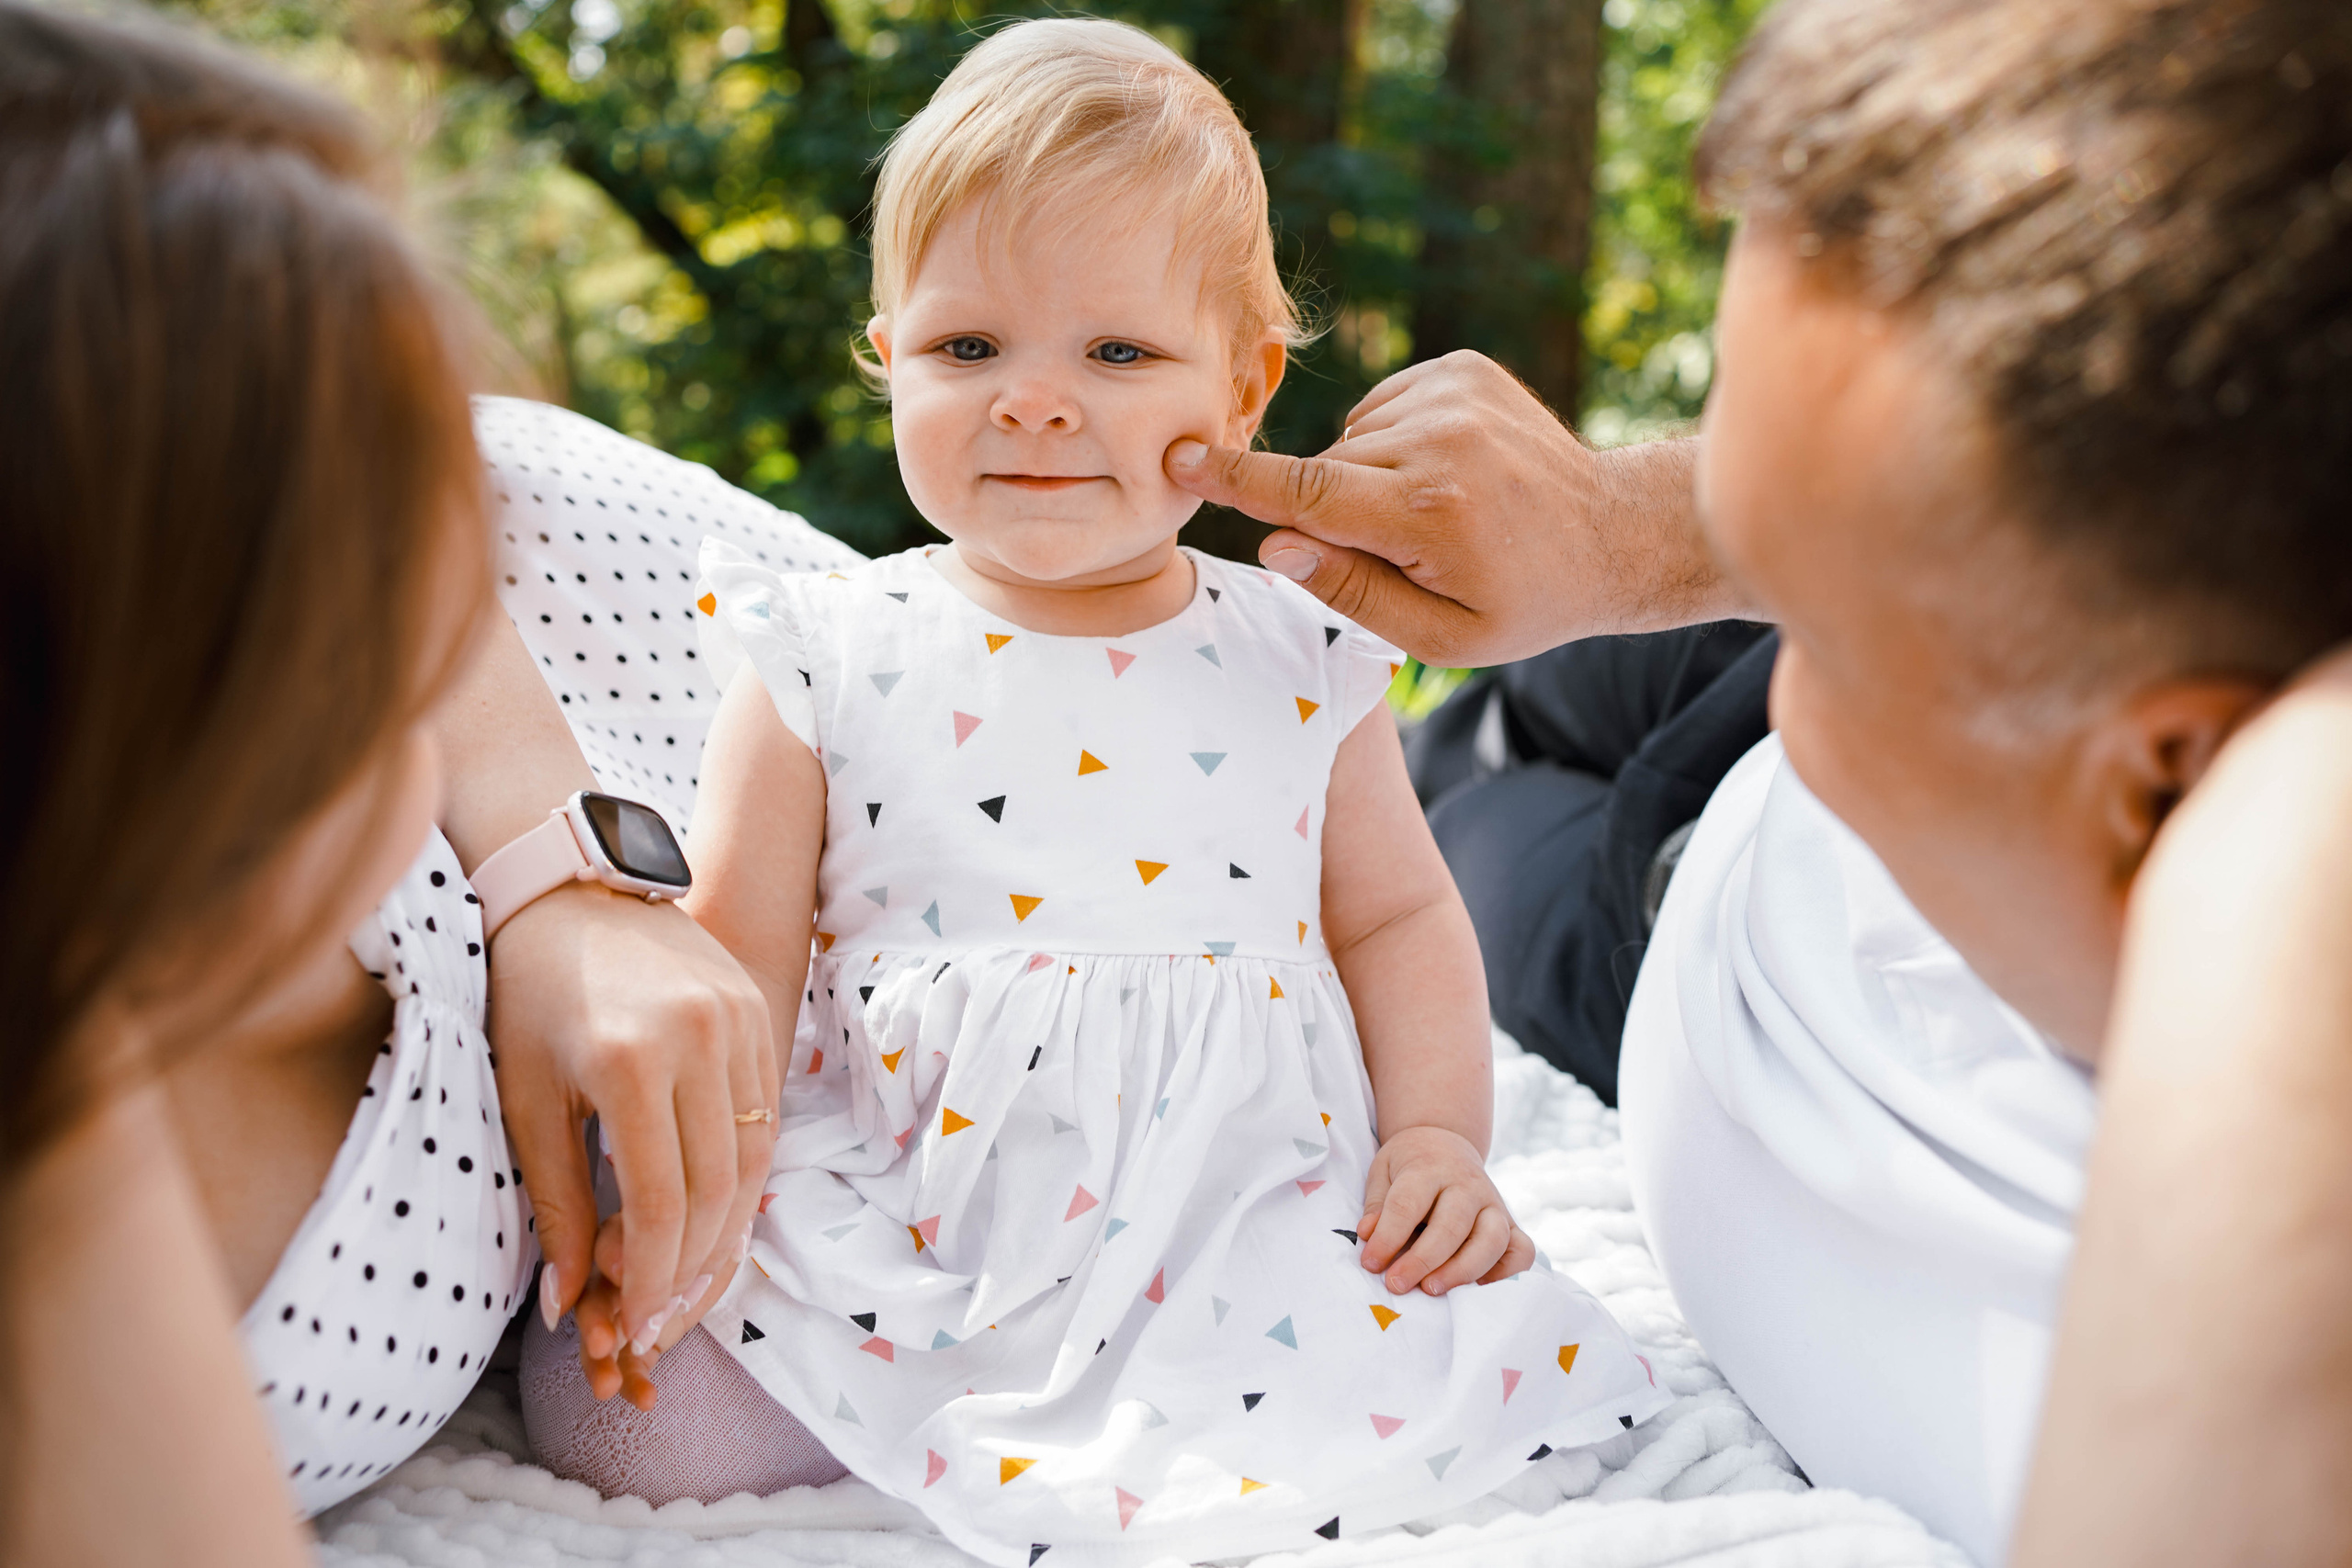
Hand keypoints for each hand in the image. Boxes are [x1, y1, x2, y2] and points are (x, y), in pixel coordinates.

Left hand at [490, 881, 773, 1354]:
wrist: (568, 893)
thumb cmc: (528, 995)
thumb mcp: (526, 1102)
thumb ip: (554, 1207)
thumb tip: (567, 1308)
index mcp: (630, 1059)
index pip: (665, 1202)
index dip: (656, 1280)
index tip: (639, 1328)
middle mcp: (699, 1037)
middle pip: (720, 1190)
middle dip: (694, 1270)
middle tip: (665, 1321)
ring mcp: (739, 1019)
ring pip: (755, 1158)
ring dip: (725, 1231)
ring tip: (687, 1279)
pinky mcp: (758, 1010)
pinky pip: (765, 1115)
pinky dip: (742, 1175)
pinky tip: (711, 1213)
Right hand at [567, 1214, 741, 1409]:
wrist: (728, 1249)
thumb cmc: (718, 1224)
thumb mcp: (716, 1217)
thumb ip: (706, 1211)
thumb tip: (736, 1213)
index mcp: (629, 1234)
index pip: (610, 1243)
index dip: (612, 1256)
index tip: (619, 1270)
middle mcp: (615, 1273)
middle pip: (594, 1295)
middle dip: (595, 1321)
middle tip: (601, 1342)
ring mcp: (624, 1310)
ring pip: (601, 1335)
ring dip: (601, 1362)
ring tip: (607, 1385)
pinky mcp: (641, 1340)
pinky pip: (629, 1364)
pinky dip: (634, 1382)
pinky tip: (646, 1398)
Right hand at [1164, 351, 1739, 666]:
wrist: (1613, 533)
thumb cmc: (1525, 601)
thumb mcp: (1441, 637)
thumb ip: (1351, 592)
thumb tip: (1276, 545)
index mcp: (1430, 511)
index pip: (1308, 491)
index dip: (1240, 480)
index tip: (1183, 459)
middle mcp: (1439, 438)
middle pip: (1326, 471)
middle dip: (1336, 512)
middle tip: (1403, 550)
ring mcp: (1452, 391)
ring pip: (1352, 439)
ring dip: (1367, 478)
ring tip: (1433, 513)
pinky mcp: (1462, 367)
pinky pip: (1383, 408)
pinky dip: (1392, 442)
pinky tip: (1442, 474)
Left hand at [1357, 1125, 1534, 1295]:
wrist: (1447, 1143)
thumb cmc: (1410, 1165)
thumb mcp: (1383, 1171)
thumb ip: (1377, 1205)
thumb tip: (1368, 1235)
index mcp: (1429, 1168)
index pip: (1408, 1204)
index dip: (1388, 1237)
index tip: (1370, 1263)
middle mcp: (1467, 1185)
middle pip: (1452, 1225)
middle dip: (1423, 1261)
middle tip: (1397, 1284)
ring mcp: (1493, 1204)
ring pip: (1491, 1240)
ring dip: (1462, 1270)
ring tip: (1432, 1290)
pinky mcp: (1511, 1223)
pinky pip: (1521, 1251)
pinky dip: (1506, 1274)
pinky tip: (1477, 1289)